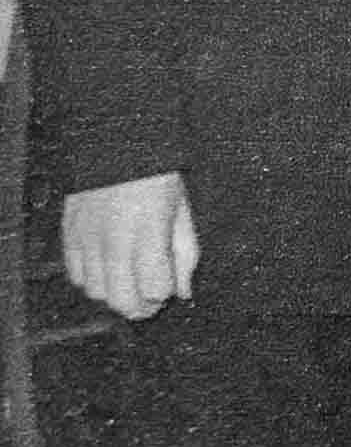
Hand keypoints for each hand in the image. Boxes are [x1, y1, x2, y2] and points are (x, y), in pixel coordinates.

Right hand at [62, 171, 198, 318]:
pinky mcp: (68, 231)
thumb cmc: (157, 175)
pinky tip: (107, 269)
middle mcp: (114, 238)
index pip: (155, 289)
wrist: (115, 139)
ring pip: (96, 292)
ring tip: (129, 281)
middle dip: (141, 307)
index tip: (168, 283)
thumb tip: (183, 293)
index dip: (165, 293)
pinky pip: (75, 274)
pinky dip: (92, 280)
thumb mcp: (183, 210)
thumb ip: (186, 255)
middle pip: (122, 300)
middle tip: (150, 297)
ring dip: (116, 294)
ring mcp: (87, 236)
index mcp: (148, 231)